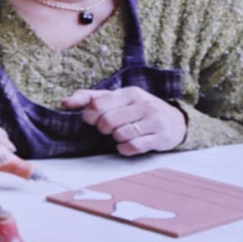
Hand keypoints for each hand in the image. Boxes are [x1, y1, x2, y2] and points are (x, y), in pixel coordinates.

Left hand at [63, 87, 187, 155]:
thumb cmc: (140, 110)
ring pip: (121, 135)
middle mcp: (144, 105)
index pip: (98, 104)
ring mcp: (154, 121)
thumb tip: (66, 102)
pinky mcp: (160, 137)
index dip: (90, 116)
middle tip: (109, 129)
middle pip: (108, 122)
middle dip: (103, 129)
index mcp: (131, 93)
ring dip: (117, 139)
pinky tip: (128, 144)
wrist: (176, 121)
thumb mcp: (119, 99)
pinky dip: (125, 149)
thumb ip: (91, 98)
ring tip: (122, 134)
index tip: (93, 119)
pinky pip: (134, 147)